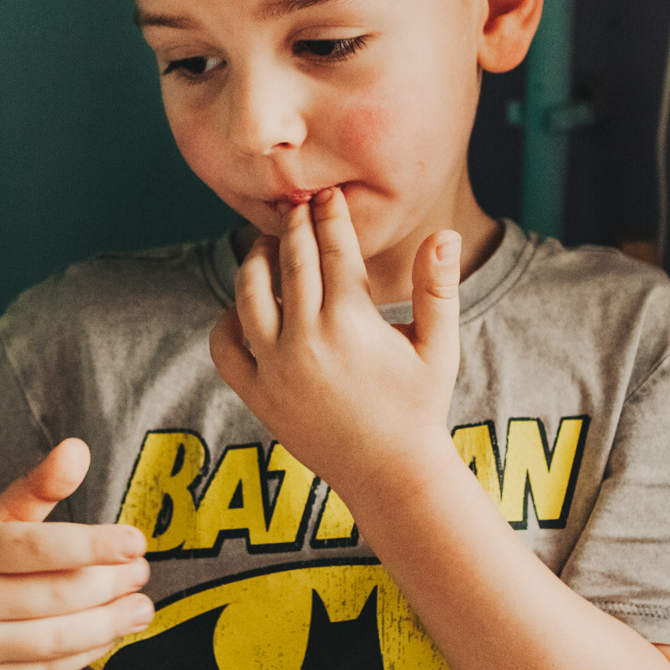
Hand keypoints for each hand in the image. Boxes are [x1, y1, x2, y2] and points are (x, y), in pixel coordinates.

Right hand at [0, 438, 152, 669]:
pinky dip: (87, 652)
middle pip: (55, 595)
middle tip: (142, 572)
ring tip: (141, 608)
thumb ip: (36, 487)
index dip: (92, 545)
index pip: (37, 547)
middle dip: (109, 584)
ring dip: (109, 624)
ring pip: (56, 639)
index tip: (135, 542)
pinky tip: (111, 634)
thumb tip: (77, 448)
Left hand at [208, 187, 460, 505]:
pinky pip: (224, 346)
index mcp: (351, 321)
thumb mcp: (439, 346)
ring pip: (248, 294)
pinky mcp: (256, 395)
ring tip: (268, 246)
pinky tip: (242, 308)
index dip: (329, 216)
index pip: (333, 249)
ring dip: (255, 262)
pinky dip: (226, 321)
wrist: (390, 474)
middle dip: (294, 227)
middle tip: (297, 206)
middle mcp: (306, 339)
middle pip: (290, 262)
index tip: (327, 195)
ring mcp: (275, 367)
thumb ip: (438, 287)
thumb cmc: (419, 406)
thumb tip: (446, 234)